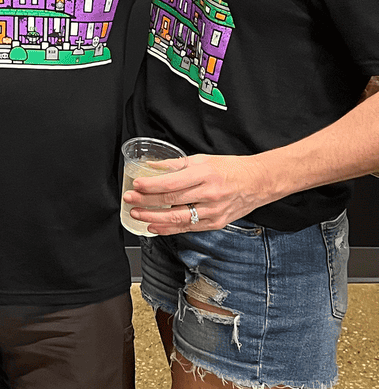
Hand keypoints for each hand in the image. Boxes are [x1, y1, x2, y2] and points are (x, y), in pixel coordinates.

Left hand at [124, 152, 276, 233]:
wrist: (258, 182)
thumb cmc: (231, 168)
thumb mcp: (203, 160)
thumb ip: (176, 165)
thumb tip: (151, 166)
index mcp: (205, 174)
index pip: (173, 183)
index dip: (151, 186)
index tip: (135, 186)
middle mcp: (210, 194)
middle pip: (172, 201)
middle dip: (147, 202)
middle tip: (130, 201)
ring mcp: (214, 211)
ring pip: (178, 219)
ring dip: (154, 218)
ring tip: (137, 215)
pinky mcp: (216, 223)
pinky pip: (188, 228)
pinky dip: (169, 228)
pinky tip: (155, 226)